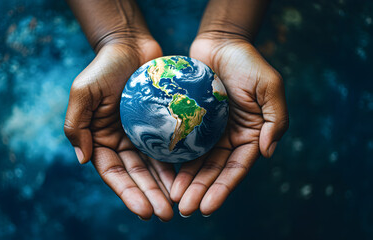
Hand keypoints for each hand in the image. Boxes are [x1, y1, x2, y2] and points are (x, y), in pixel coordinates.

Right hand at [64, 37, 175, 220]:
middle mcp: (122, 142)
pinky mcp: (160, 126)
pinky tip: (188, 180)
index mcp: (101, 139)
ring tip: (178, 206)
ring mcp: (142, 135)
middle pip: (136, 176)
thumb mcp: (83, 92)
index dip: (127, 193)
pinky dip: (177, 165)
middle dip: (149, 196)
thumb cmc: (104, 67)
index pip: (113, 173)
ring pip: (154, 167)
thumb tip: (83, 159)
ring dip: (164, 188)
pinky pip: (170, 149)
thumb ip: (76, 125)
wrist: (130, 46)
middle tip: (166, 214)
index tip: (143, 211)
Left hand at [171, 34, 288, 215]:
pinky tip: (163, 174)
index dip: (222, 189)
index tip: (207, 207)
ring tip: (171, 198)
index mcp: (251, 135)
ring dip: (186, 182)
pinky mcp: (192, 122)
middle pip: (214, 171)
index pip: (236, 168)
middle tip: (184, 208)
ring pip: (197, 162)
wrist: (220, 43)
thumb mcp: (270, 86)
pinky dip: (175, 160)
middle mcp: (230, 138)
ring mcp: (210, 132)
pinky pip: (183, 144)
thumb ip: (276, 120)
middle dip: (200, 191)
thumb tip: (267, 153)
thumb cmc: (247, 62)